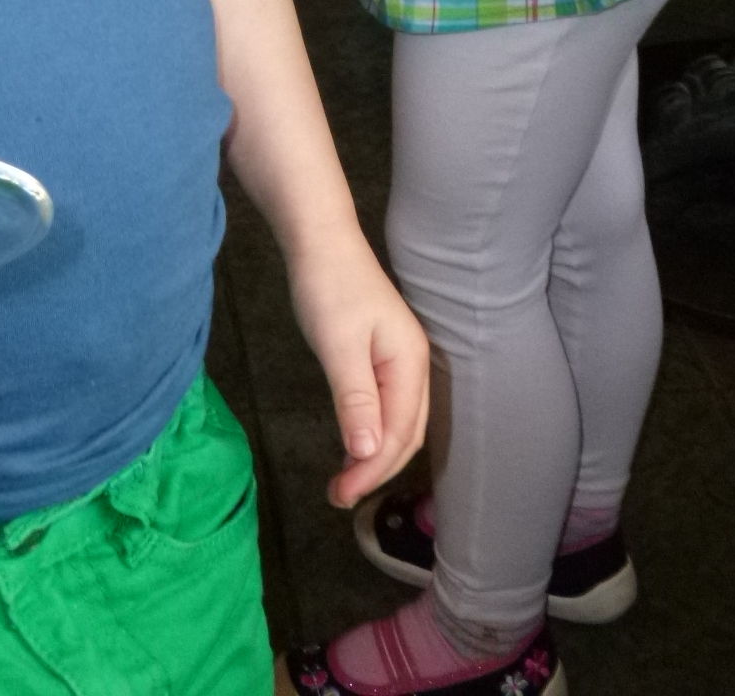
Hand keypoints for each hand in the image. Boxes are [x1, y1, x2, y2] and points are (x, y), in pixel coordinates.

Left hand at [287, 230, 429, 509]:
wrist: (320, 239)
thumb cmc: (328, 287)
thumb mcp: (338, 345)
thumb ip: (355, 398)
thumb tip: (366, 452)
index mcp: (410, 363)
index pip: (399, 432)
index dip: (372, 469)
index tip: (342, 493)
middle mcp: (413, 365)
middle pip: (405, 432)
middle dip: (375, 468)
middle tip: (339, 495)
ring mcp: (399, 359)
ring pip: (397, 421)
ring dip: (373, 454)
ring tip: (343, 481)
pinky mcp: (381, 354)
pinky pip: (385, 405)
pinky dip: (369, 430)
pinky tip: (350, 442)